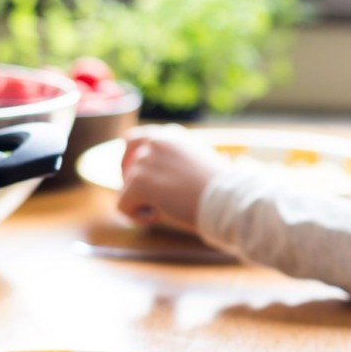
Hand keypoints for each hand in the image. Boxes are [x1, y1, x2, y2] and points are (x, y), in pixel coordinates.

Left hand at [116, 124, 231, 232]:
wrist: (227, 199)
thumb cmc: (220, 189)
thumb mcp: (198, 164)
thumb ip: (174, 162)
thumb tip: (154, 179)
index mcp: (171, 135)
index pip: (134, 139)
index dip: (132, 160)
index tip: (141, 178)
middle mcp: (155, 141)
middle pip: (124, 164)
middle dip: (132, 183)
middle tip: (149, 200)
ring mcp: (145, 160)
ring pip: (126, 189)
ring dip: (143, 203)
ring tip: (169, 210)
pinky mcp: (138, 182)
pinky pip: (123, 205)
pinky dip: (137, 215)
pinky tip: (160, 216)